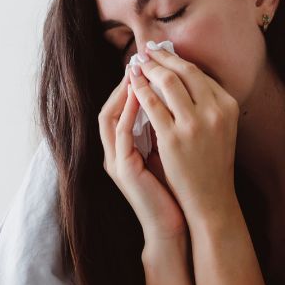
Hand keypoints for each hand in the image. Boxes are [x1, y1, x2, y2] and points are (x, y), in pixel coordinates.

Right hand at [98, 66, 186, 242]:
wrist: (173, 225)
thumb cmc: (174, 190)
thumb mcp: (167, 153)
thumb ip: (163, 129)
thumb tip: (175, 100)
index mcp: (124, 148)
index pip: (120, 106)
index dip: (130, 84)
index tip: (148, 64)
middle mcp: (114, 152)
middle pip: (109, 106)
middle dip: (124, 82)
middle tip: (140, 59)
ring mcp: (115, 161)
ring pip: (109, 116)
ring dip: (123, 92)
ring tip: (138, 70)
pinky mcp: (122, 169)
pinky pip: (121, 133)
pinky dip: (129, 112)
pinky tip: (143, 96)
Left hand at [127, 45, 238, 229]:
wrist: (210, 198)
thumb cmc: (213, 163)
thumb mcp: (221, 128)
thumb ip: (208, 105)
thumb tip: (186, 76)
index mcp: (228, 106)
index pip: (200, 74)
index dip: (179, 61)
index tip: (165, 54)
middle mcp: (215, 111)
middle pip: (185, 71)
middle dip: (163, 58)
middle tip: (148, 50)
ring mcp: (194, 124)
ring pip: (168, 82)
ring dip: (150, 68)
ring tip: (138, 63)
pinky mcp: (173, 138)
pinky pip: (152, 105)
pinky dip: (140, 90)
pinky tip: (132, 84)